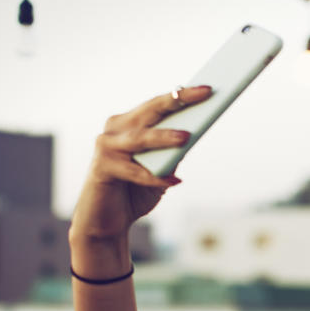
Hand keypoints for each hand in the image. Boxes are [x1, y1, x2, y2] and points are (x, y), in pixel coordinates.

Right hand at [69, 86, 212, 245]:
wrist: (106, 222)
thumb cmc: (135, 193)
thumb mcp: (161, 169)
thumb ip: (173, 151)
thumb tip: (194, 133)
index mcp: (129, 123)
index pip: (158, 104)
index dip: (182, 95)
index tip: (208, 88)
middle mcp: (116, 129)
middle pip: (150, 110)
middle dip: (179, 100)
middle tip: (205, 93)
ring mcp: (106, 146)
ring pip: (141, 138)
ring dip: (164, 136)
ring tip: (186, 137)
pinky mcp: (102, 167)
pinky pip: (134, 171)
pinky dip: (153, 177)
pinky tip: (172, 181)